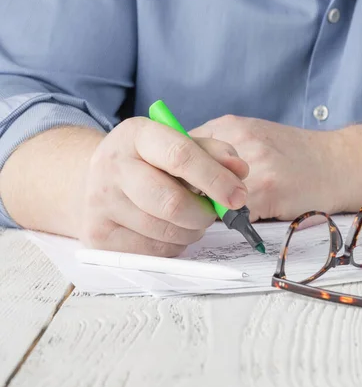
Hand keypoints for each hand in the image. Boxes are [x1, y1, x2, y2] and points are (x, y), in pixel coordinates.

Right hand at [80, 117, 248, 255]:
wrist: (96, 180)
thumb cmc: (149, 162)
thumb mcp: (178, 143)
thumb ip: (214, 153)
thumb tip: (240, 170)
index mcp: (137, 135)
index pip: (180, 156)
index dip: (215, 179)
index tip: (238, 196)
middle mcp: (112, 166)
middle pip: (171, 202)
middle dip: (204, 214)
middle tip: (212, 213)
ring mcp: (101, 203)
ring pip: (166, 232)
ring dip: (191, 231)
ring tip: (190, 219)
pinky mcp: (99, 235)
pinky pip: (153, 252)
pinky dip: (174, 245)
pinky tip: (170, 230)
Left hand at [190, 115, 344, 220]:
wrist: (341, 163)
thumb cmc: (298, 155)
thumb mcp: (255, 136)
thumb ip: (221, 148)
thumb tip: (184, 173)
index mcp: (230, 126)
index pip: (181, 150)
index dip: (176, 174)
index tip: (178, 188)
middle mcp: (237, 141)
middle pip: (188, 173)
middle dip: (189, 194)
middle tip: (196, 206)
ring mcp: (252, 166)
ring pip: (208, 197)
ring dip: (211, 210)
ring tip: (226, 214)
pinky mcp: (267, 191)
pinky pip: (233, 214)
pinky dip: (234, 222)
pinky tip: (247, 219)